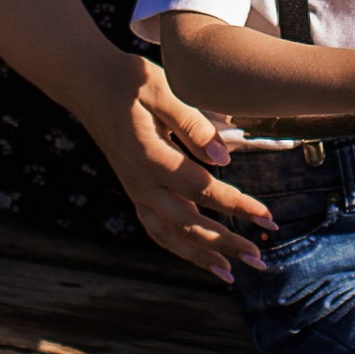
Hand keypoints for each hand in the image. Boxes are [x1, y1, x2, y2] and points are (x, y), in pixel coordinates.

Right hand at [78, 51, 273, 283]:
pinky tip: (205, 258)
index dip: (234, 204)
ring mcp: (135, 191)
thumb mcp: (162, 88)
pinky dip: (181, 249)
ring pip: (169, 235)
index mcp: (149, 156)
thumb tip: (224, 158)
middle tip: (259, 258)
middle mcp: (140, 182)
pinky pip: (158, 230)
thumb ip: (193, 123)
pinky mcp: (135, 192)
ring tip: (232, 272)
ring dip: (202, 256)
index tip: (265, 215)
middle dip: (224, 243)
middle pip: (186, 223)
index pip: (199, 188)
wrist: (88, 84)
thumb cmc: (129, 81)